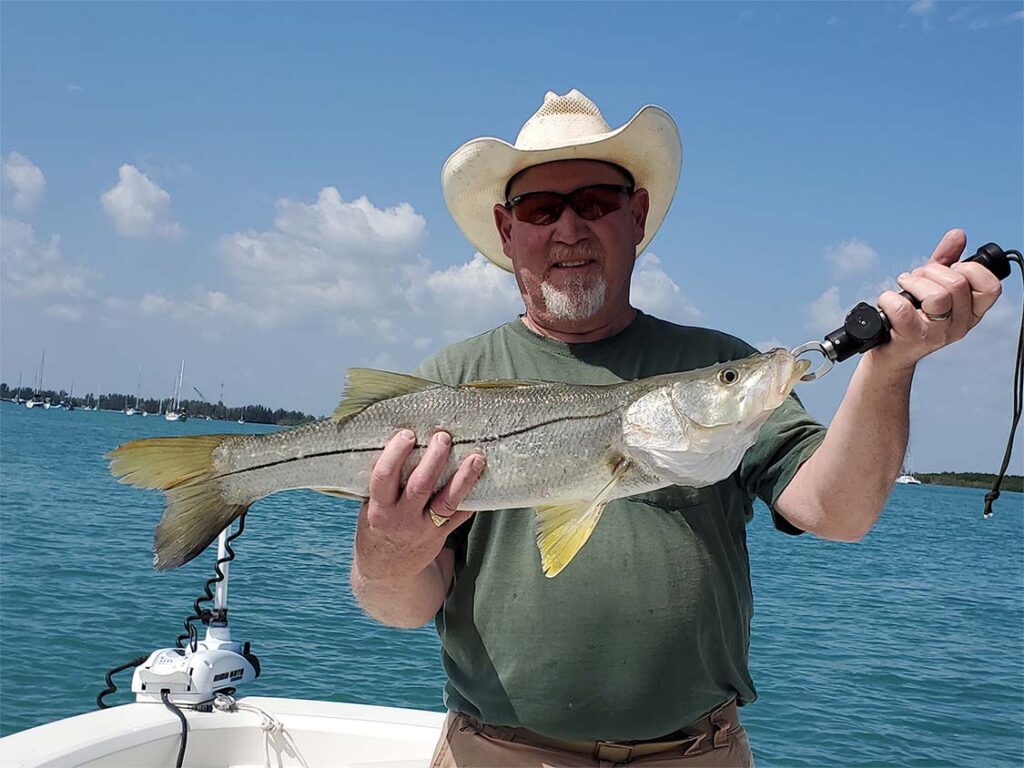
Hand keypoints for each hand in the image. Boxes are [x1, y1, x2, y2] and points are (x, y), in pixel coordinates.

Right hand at [354, 429, 484, 582]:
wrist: (386, 572)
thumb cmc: (377, 529)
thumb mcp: (370, 507)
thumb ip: (383, 485)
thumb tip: (401, 444)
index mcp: (378, 508)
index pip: (384, 477)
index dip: (395, 454)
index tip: (407, 434)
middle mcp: (401, 518)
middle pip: (420, 485)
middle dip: (434, 459)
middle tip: (444, 437)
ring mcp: (423, 529)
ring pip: (447, 501)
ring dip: (463, 478)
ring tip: (476, 457)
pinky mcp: (440, 536)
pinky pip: (460, 516)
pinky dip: (472, 499)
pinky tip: (482, 480)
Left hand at [873, 228, 1001, 371]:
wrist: (889, 350)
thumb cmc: (911, 316)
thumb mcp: (932, 284)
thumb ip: (947, 259)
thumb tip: (958, 235)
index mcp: (971, 312)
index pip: (991, 287)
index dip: (971, 269)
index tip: (953, 269)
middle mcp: (959, 325)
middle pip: (956, 284)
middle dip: (931, 271)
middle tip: (917, 278)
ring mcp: (937, 334)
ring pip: (935, 296)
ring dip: (912, 282)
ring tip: (904, 286)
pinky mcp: (911, 339)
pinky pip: (901, 308)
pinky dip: (888, 298)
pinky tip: (887, 302)